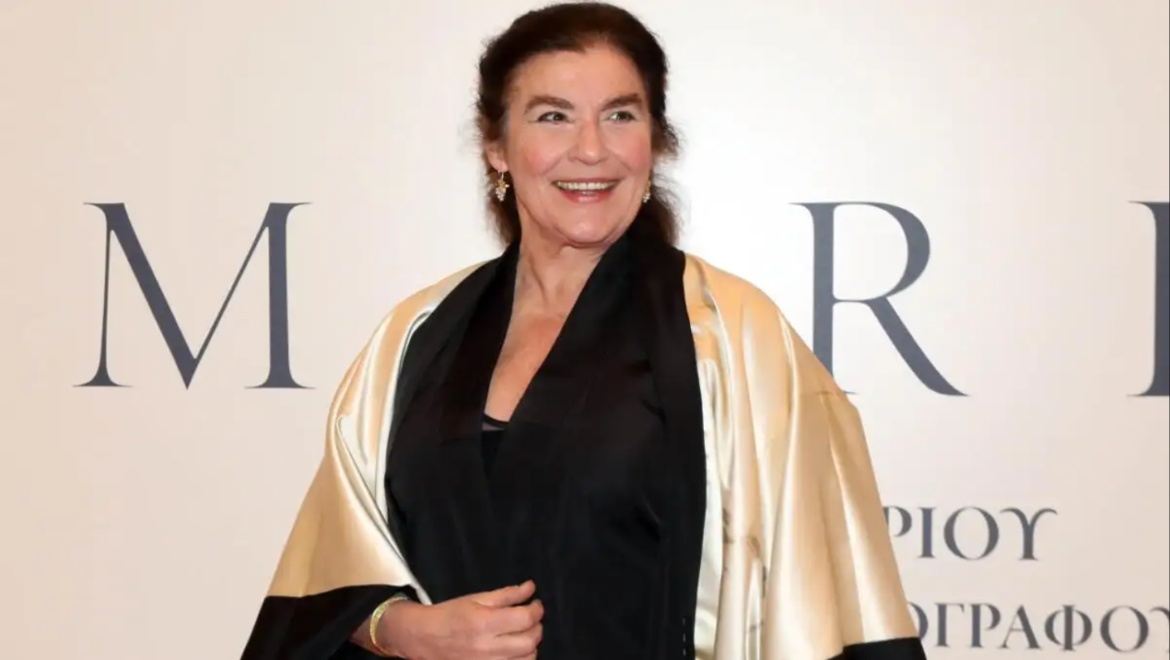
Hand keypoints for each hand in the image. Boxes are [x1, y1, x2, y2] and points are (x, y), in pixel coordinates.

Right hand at [380, 580, 543, 659]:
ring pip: (527, 659)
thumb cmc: (450, 614)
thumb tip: (530, 588)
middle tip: (531, 619)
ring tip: (523, 634)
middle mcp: (488, 647)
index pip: (525, 619)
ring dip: (531, 645)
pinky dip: (521, 659)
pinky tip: (514, 649)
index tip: (536, 605)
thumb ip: (506, 594)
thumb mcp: (476, 598)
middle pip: (530, 641)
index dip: (537, 610)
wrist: (424, 637)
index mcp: (485, 623)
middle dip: (537, 627)